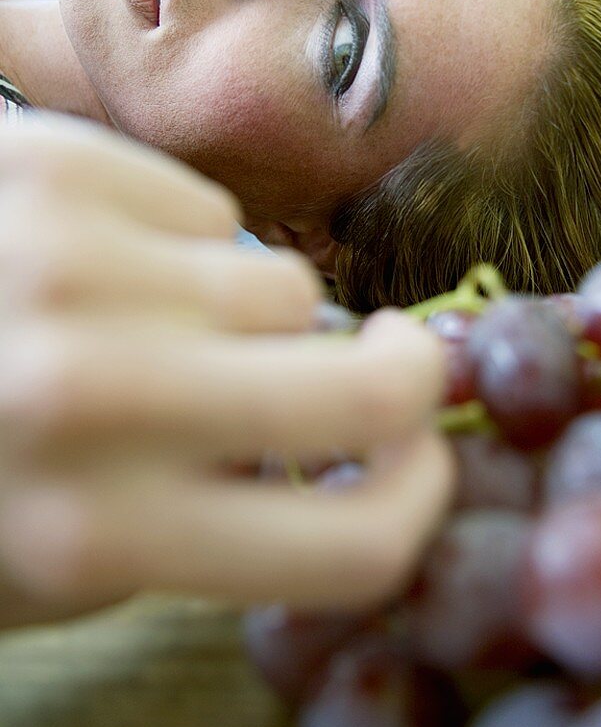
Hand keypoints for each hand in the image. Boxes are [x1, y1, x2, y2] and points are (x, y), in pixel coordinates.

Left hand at [0, 114, 451, 627]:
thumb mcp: (53, 562)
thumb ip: (200, 527)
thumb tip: (322, 449)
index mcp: (99, 531)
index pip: (356, 547)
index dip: (420, 506)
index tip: (419, 463)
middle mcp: (99, 395)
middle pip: (374, 392)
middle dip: (404, 378)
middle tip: (387, 360)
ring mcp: (78, 262)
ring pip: (282, 285)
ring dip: (247, 315)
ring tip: (160, 321)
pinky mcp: (57, 163)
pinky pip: (209, 211)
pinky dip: (181, 245)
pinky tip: (105, 262)